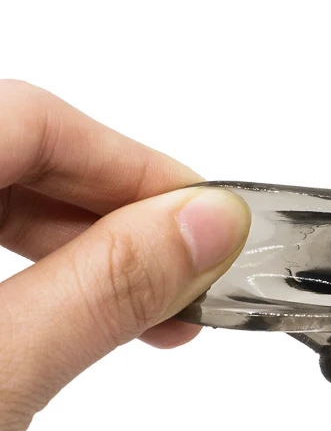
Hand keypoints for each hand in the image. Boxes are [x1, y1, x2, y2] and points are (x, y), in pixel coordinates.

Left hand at [0, 80, 249, 430]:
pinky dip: (35, 270)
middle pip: (15, 147)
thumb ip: (100, 290)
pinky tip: (74, 312)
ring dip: (81, 246)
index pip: (29, 118)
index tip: (211, 223)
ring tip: (147, 308)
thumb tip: (203, 226)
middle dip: (117, 214)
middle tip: (189, 273)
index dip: (134, 168)